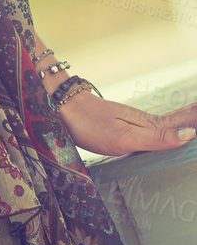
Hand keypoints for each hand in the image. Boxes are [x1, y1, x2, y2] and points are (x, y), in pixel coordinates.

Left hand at [55, 85, 196, 156]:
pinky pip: (160, 125)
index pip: (188, 122)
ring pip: (174, 121)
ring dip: (192, 118)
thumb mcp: (125, 137)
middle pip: (185, 119)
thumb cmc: (90, 125)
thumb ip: (158, 137)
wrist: (61, 107)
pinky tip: (174, 127)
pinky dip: (175, 124)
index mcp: (153, 126)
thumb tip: (192, 134)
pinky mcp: (127, 125)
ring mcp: (138, 122)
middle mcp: (149, 122)